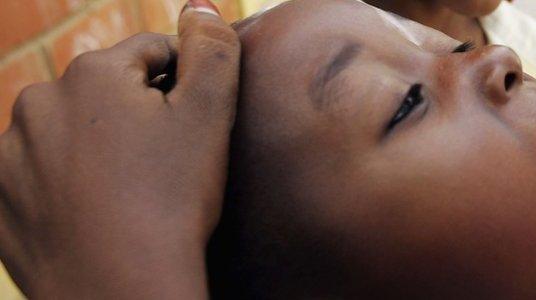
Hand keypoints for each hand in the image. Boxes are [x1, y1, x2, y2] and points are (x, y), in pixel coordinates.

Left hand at [0, 1, 239, 297]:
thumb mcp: (210, 117)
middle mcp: (37, 101)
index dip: (182, 83)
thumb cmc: (171, 201)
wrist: (119, 289)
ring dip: (94, 148)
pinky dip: (62, 186)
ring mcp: (9, 155)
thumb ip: (212, 49)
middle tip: (166, 162)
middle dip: (133, 114)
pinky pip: (36, 177)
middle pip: (102, 91)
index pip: (149, 53)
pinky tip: (94, 211)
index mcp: (92, 73)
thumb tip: (200, 5)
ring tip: (129, 191)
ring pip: (66, 133)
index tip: (195, 124)